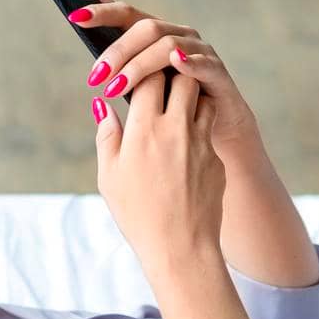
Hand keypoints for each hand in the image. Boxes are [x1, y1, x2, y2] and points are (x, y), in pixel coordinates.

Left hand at [72, 0, 260, 156]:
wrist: (214, 129)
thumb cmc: (171, 104)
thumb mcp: (139, 83)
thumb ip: (118, 61)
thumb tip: (85, 39)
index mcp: (155, 34)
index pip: (126, 13)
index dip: (102, 12)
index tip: (75, 17)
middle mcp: (178, 35)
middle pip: (145, 28)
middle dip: (117, 51)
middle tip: (95, 76)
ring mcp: (199, 51)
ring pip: (167, 45)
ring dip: (138, 66)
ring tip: (115, 89)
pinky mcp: (217, 71)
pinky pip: (202, 62)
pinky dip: (188, 62)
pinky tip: (175, 65)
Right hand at [93, 66, 226, 279]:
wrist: (181, 248)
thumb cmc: (138, 214)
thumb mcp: (110, 175)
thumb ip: (108, 135)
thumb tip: (103, 105)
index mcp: (145, 129)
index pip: (149, 77)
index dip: (142, 70)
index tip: (136, 75)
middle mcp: (176, 128)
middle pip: (182, 78)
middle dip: (171, 73)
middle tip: (160, 80)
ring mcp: (201, 142)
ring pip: (202, 98)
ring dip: (190, 96)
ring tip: (175, 107)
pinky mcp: (216, 158)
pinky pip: (208, 130)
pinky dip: (197, 128)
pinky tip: (184, 147)